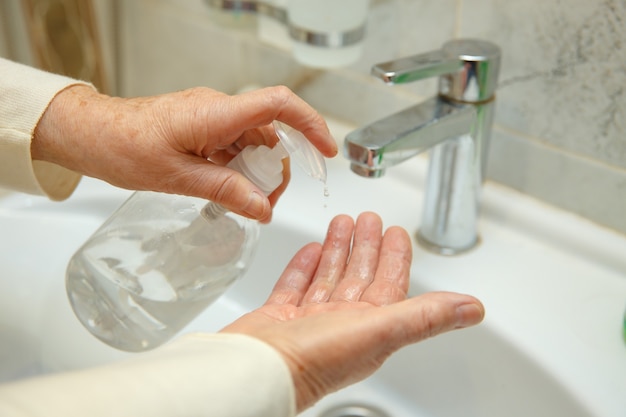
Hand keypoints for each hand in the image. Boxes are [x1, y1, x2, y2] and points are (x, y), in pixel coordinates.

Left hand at [32, 85, 336, 221]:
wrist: (91, 133)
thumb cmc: (123, 146)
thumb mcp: (179, 178)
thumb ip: (226, 191)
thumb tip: (263, 208)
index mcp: (216, 114)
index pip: (279, 105)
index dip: (311, 125)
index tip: (327, 151)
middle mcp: (218, 109)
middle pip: (271, 132)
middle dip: (278, 169)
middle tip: (268, 201)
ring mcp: (211, 117)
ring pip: (254, 142)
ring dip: (257, 172)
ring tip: (246, 201)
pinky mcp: (203, 126)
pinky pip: (234, 144)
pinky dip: (239, 168)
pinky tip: (229, 189)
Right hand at [221, 212, 483, 411]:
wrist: (258, 369)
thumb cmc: (317, 359)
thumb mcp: (381, 330)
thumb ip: (426, 315)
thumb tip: (473, 309)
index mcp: (368, 325)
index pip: (390, 283)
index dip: (396, 256)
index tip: (398, 231)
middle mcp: (340, 323)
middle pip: (359, 276)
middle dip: (366, 245)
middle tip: (369, 217)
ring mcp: (307, 321)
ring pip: (329, 277)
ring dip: (338, 249)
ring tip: (341, 221)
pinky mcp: (279, 317)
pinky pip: (295, 286)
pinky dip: (304, 267)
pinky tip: (310, 249)